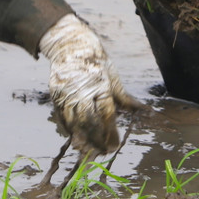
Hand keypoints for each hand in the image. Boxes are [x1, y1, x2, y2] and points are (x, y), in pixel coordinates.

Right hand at [39, 13, 140, 155]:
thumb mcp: (112, 76)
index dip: (110, 133)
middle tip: (103, 153)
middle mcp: (83, 90)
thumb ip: (124, 97)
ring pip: (73, 122)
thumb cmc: (96, 61)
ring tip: (88, 151)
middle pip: (89, 121)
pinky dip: (68, 130)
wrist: (70, 45)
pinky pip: (61, 117)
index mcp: (101, 85)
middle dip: (96, 140)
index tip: (114, 146)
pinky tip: (75, 139)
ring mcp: (67, 93)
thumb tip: (143, 110)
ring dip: (81, 139)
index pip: (106, 114)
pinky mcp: (56, 95)